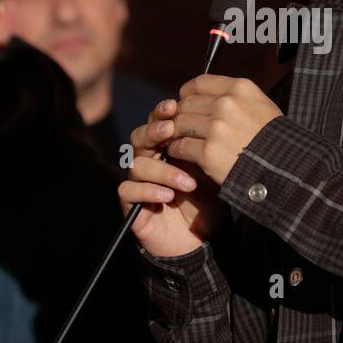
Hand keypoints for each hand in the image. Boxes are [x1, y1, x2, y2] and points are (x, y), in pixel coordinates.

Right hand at [119, 99, 220, 257]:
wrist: (204, 237)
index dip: (162, 112)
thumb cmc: (209, 198)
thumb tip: (214, 114)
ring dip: (163, 170)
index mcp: (167, 148)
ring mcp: (138, 182)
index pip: (157, 122)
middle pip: (139, 137)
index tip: (174, 105)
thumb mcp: (212, 169)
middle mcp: (149, 161)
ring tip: (188, 183)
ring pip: (137, 164)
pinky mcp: (131, 205)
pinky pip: (127, 190)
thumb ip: (207, 145)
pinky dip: (148, 191)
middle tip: (171, 130)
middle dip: (154, 131)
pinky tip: (167, 196)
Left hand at [165, 75, 281, 185]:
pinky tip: (182, 154)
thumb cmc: (275, 140)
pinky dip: (177, 150)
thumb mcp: (262, 106)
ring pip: (179, 124)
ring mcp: (216, 128)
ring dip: (176, 134)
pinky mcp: (208, 152)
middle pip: (186, 104)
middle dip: (181, 116)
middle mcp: (226, 103)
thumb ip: (236, 98)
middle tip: (182, 127)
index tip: (185, 103)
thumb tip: (208, 99)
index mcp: (240, 88)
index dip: (187, 94)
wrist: (284, 169)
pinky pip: (180, 146)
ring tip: (180, 141)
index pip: (199, 83)